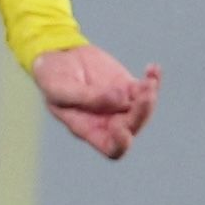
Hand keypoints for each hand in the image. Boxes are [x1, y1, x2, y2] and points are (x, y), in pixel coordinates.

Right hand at [30, 45, 159, 160]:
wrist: (57, 56)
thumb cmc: (51, 77)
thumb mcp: (59, 88)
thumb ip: (87, 97)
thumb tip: (121, 99)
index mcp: (89, 128)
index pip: (112, 148)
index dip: (121, 143)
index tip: (120, 126)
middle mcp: (108, 121)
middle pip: (132, 127)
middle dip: (141, 113)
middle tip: (144, 94)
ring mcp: (120, 105)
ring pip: (144, 110)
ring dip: (149, 97)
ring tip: (149, 80)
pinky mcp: (127, 87)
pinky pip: (147, 89)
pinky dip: (153, 80)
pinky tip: (153, 69)